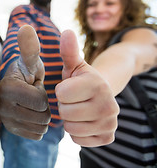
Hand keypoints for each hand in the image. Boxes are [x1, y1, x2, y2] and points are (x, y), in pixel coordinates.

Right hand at [0, 25, 49, 139]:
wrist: (20, 85)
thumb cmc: (28, 71)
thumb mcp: (31, 60)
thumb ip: (30, 47)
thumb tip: (25, 27)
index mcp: (5, 88)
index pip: (40, 101)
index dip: (43, 92)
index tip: (34, 84)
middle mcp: (0, 106)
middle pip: (41, 116)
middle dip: (45, 105)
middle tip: (34, 94)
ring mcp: (5, 120)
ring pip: (40, 127)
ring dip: (43, 115)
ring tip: (33, 103)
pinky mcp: (10, 130)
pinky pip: (36, 135)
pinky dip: (39, 126)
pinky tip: (32, 113)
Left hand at [56, 30, 118, 146]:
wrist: (99, 96)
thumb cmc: (80, 79)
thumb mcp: (74, 65)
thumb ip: (68, 51)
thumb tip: (67, 32)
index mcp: (97, 84)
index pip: (61, 93)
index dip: (60, 91)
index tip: (69, 87)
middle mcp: (108, 105)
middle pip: (65, 113)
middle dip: (64, 106)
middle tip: (73, 100)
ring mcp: (110, 123)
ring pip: (71, 128)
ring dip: (69, 120)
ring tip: (77, 109)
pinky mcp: (107, 138)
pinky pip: (78, 140)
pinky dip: (76, 132)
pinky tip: (83, 121)